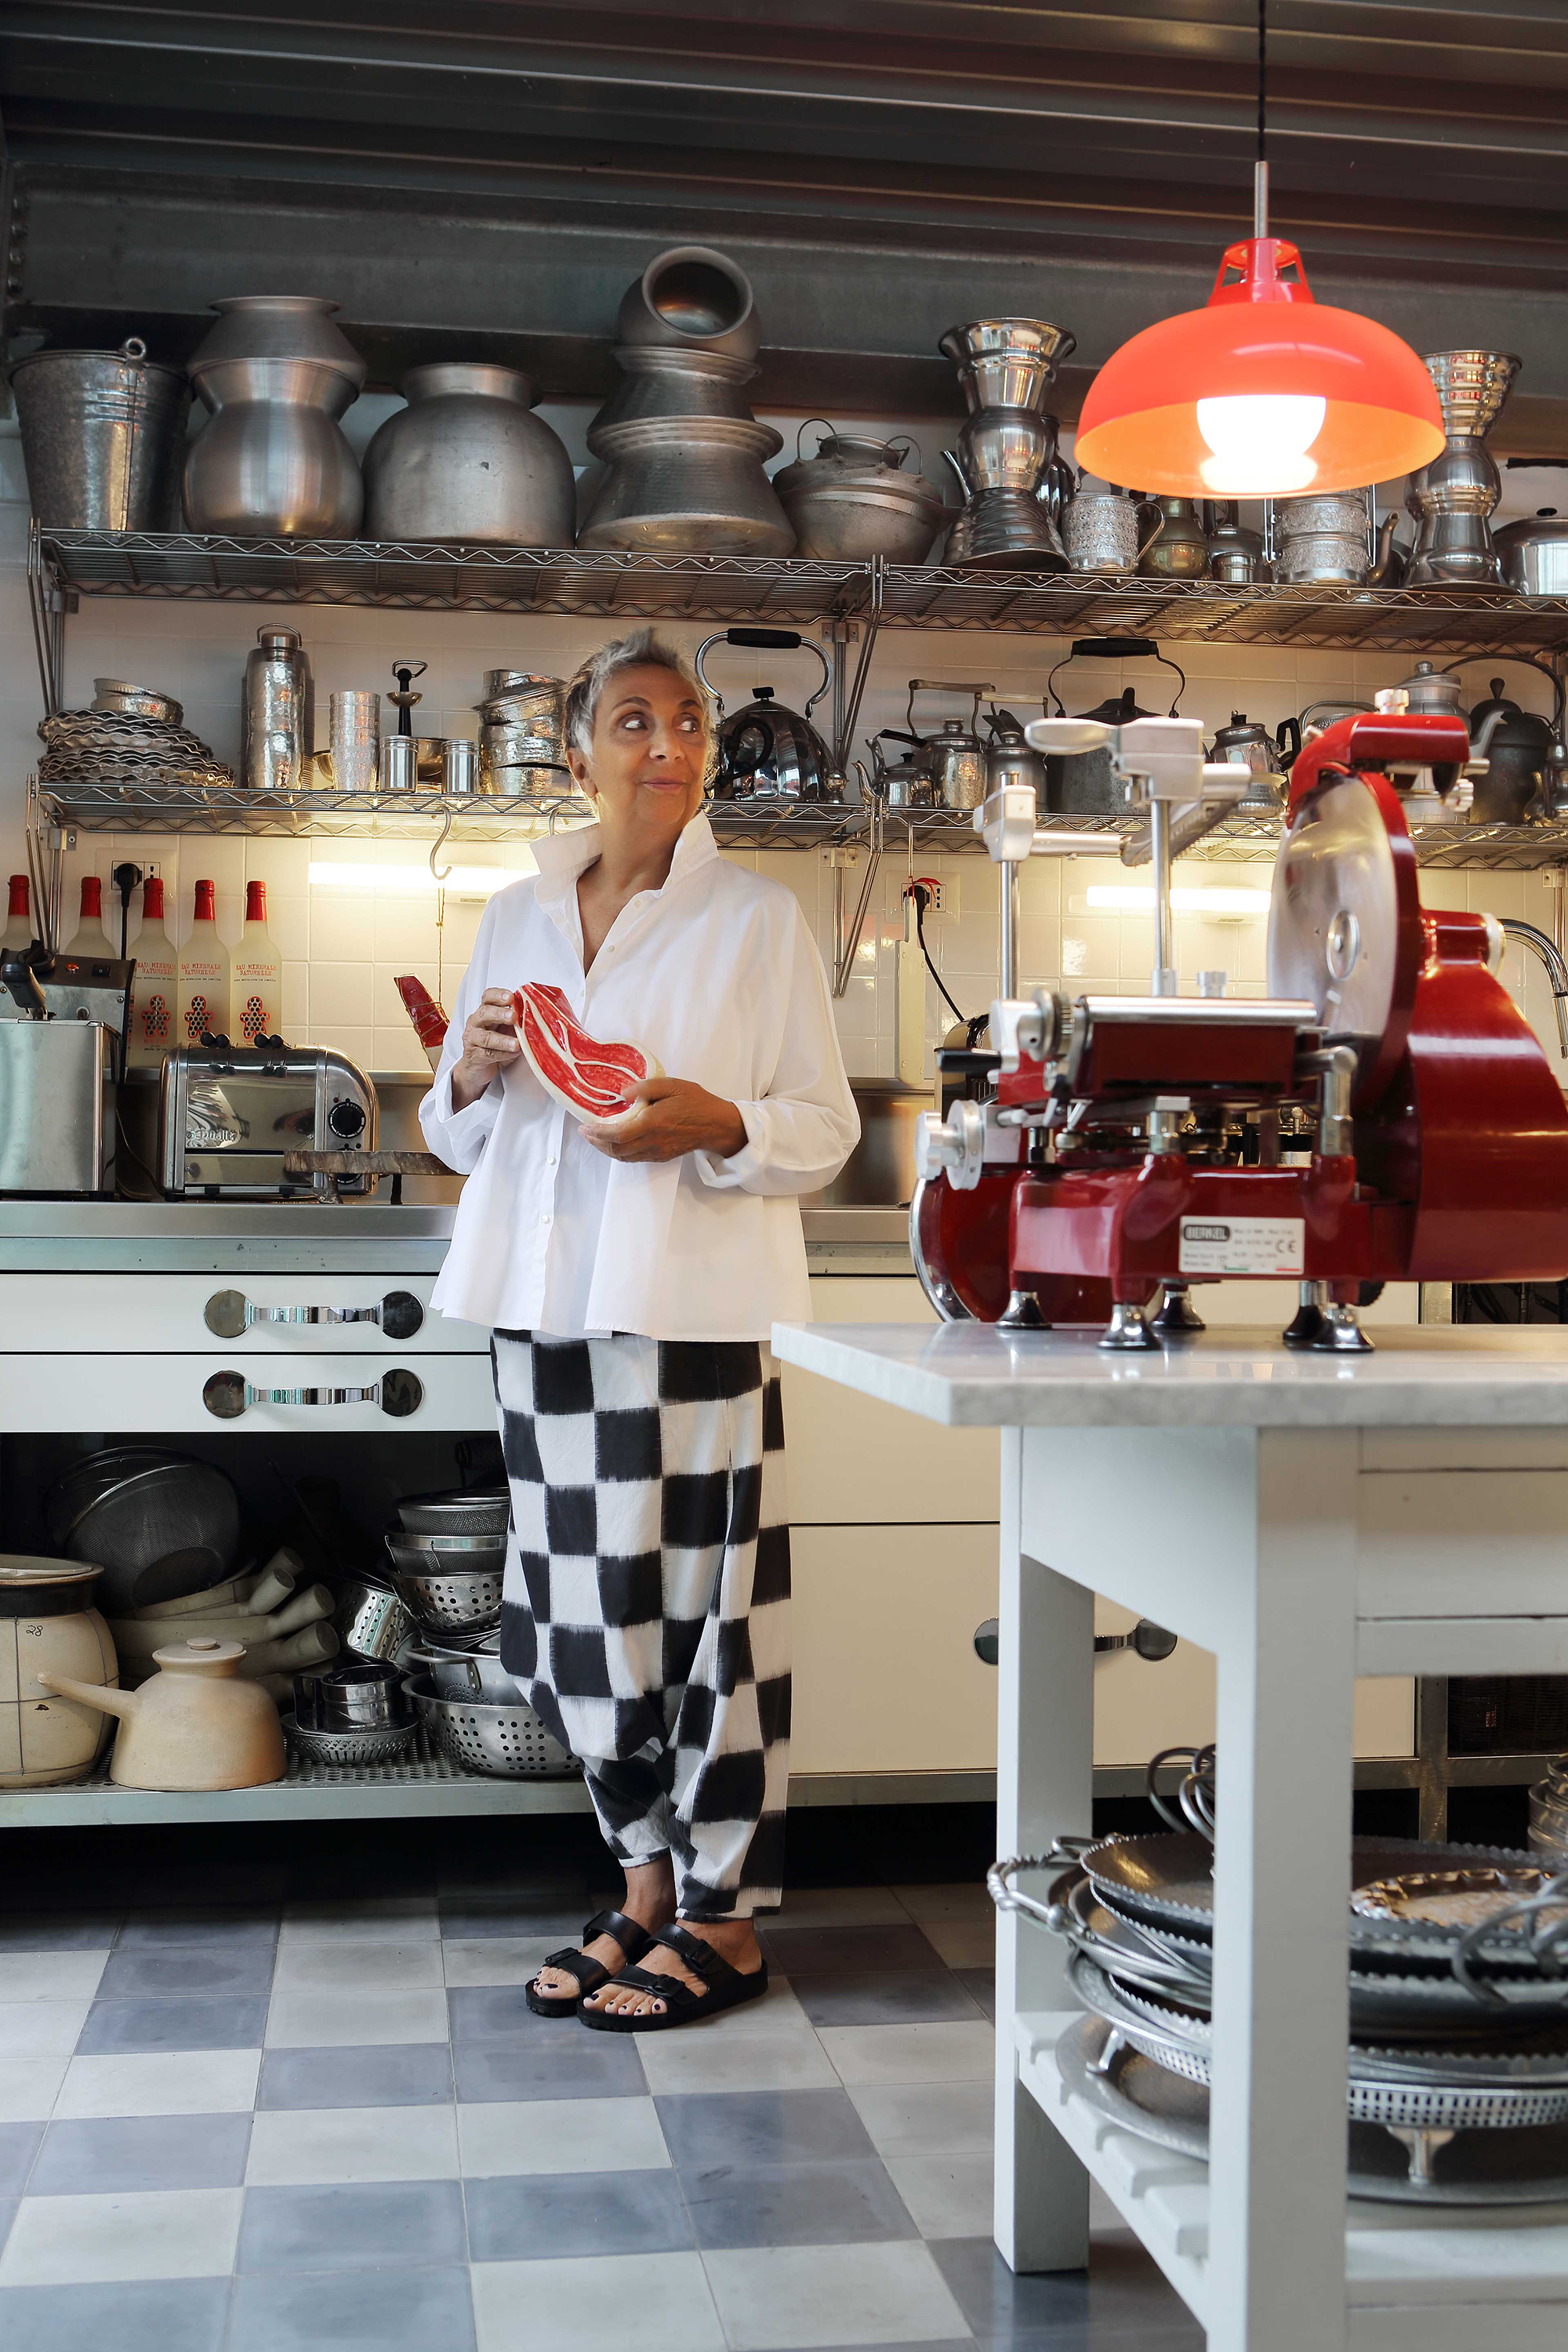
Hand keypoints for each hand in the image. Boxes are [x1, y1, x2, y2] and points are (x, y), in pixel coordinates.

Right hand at [450, 988, 520, 1110]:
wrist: (478, 1070)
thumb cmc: (495, 1046)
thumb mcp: (508, 1030)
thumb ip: (518, 1021)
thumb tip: (540, 1015)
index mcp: (486, 1012)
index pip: (488, 997)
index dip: (498, 995)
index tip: (511, 997)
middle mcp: (476, 1023)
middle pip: (484, 1013)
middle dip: (499, 1013)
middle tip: (513, 1016)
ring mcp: (473, 1039)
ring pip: (486, 1037)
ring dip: (502, 1039)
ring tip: (516, 1043)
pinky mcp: (474, 1056)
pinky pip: (488, 1054)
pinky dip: (502, 1054)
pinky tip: (513, 1053)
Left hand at [582, 1077, 746, 1163]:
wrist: (716, 1125)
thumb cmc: (696, 1102)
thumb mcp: (672, 1085)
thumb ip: (646, 1088)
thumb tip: (623, 1092)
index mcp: (653, 1123)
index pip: (617, 1135)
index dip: (597, 1133)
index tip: (585, 1126)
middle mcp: (652, 1142)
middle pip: (616, 1149)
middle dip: (596, 1142)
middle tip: (585, 1132)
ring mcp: (656, 1152)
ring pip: (623, 1157)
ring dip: (606, 1149)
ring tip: (595, 1137)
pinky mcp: (661, 1156)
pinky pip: (633, 1158)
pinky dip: (619, 1151)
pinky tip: (615, 1142)